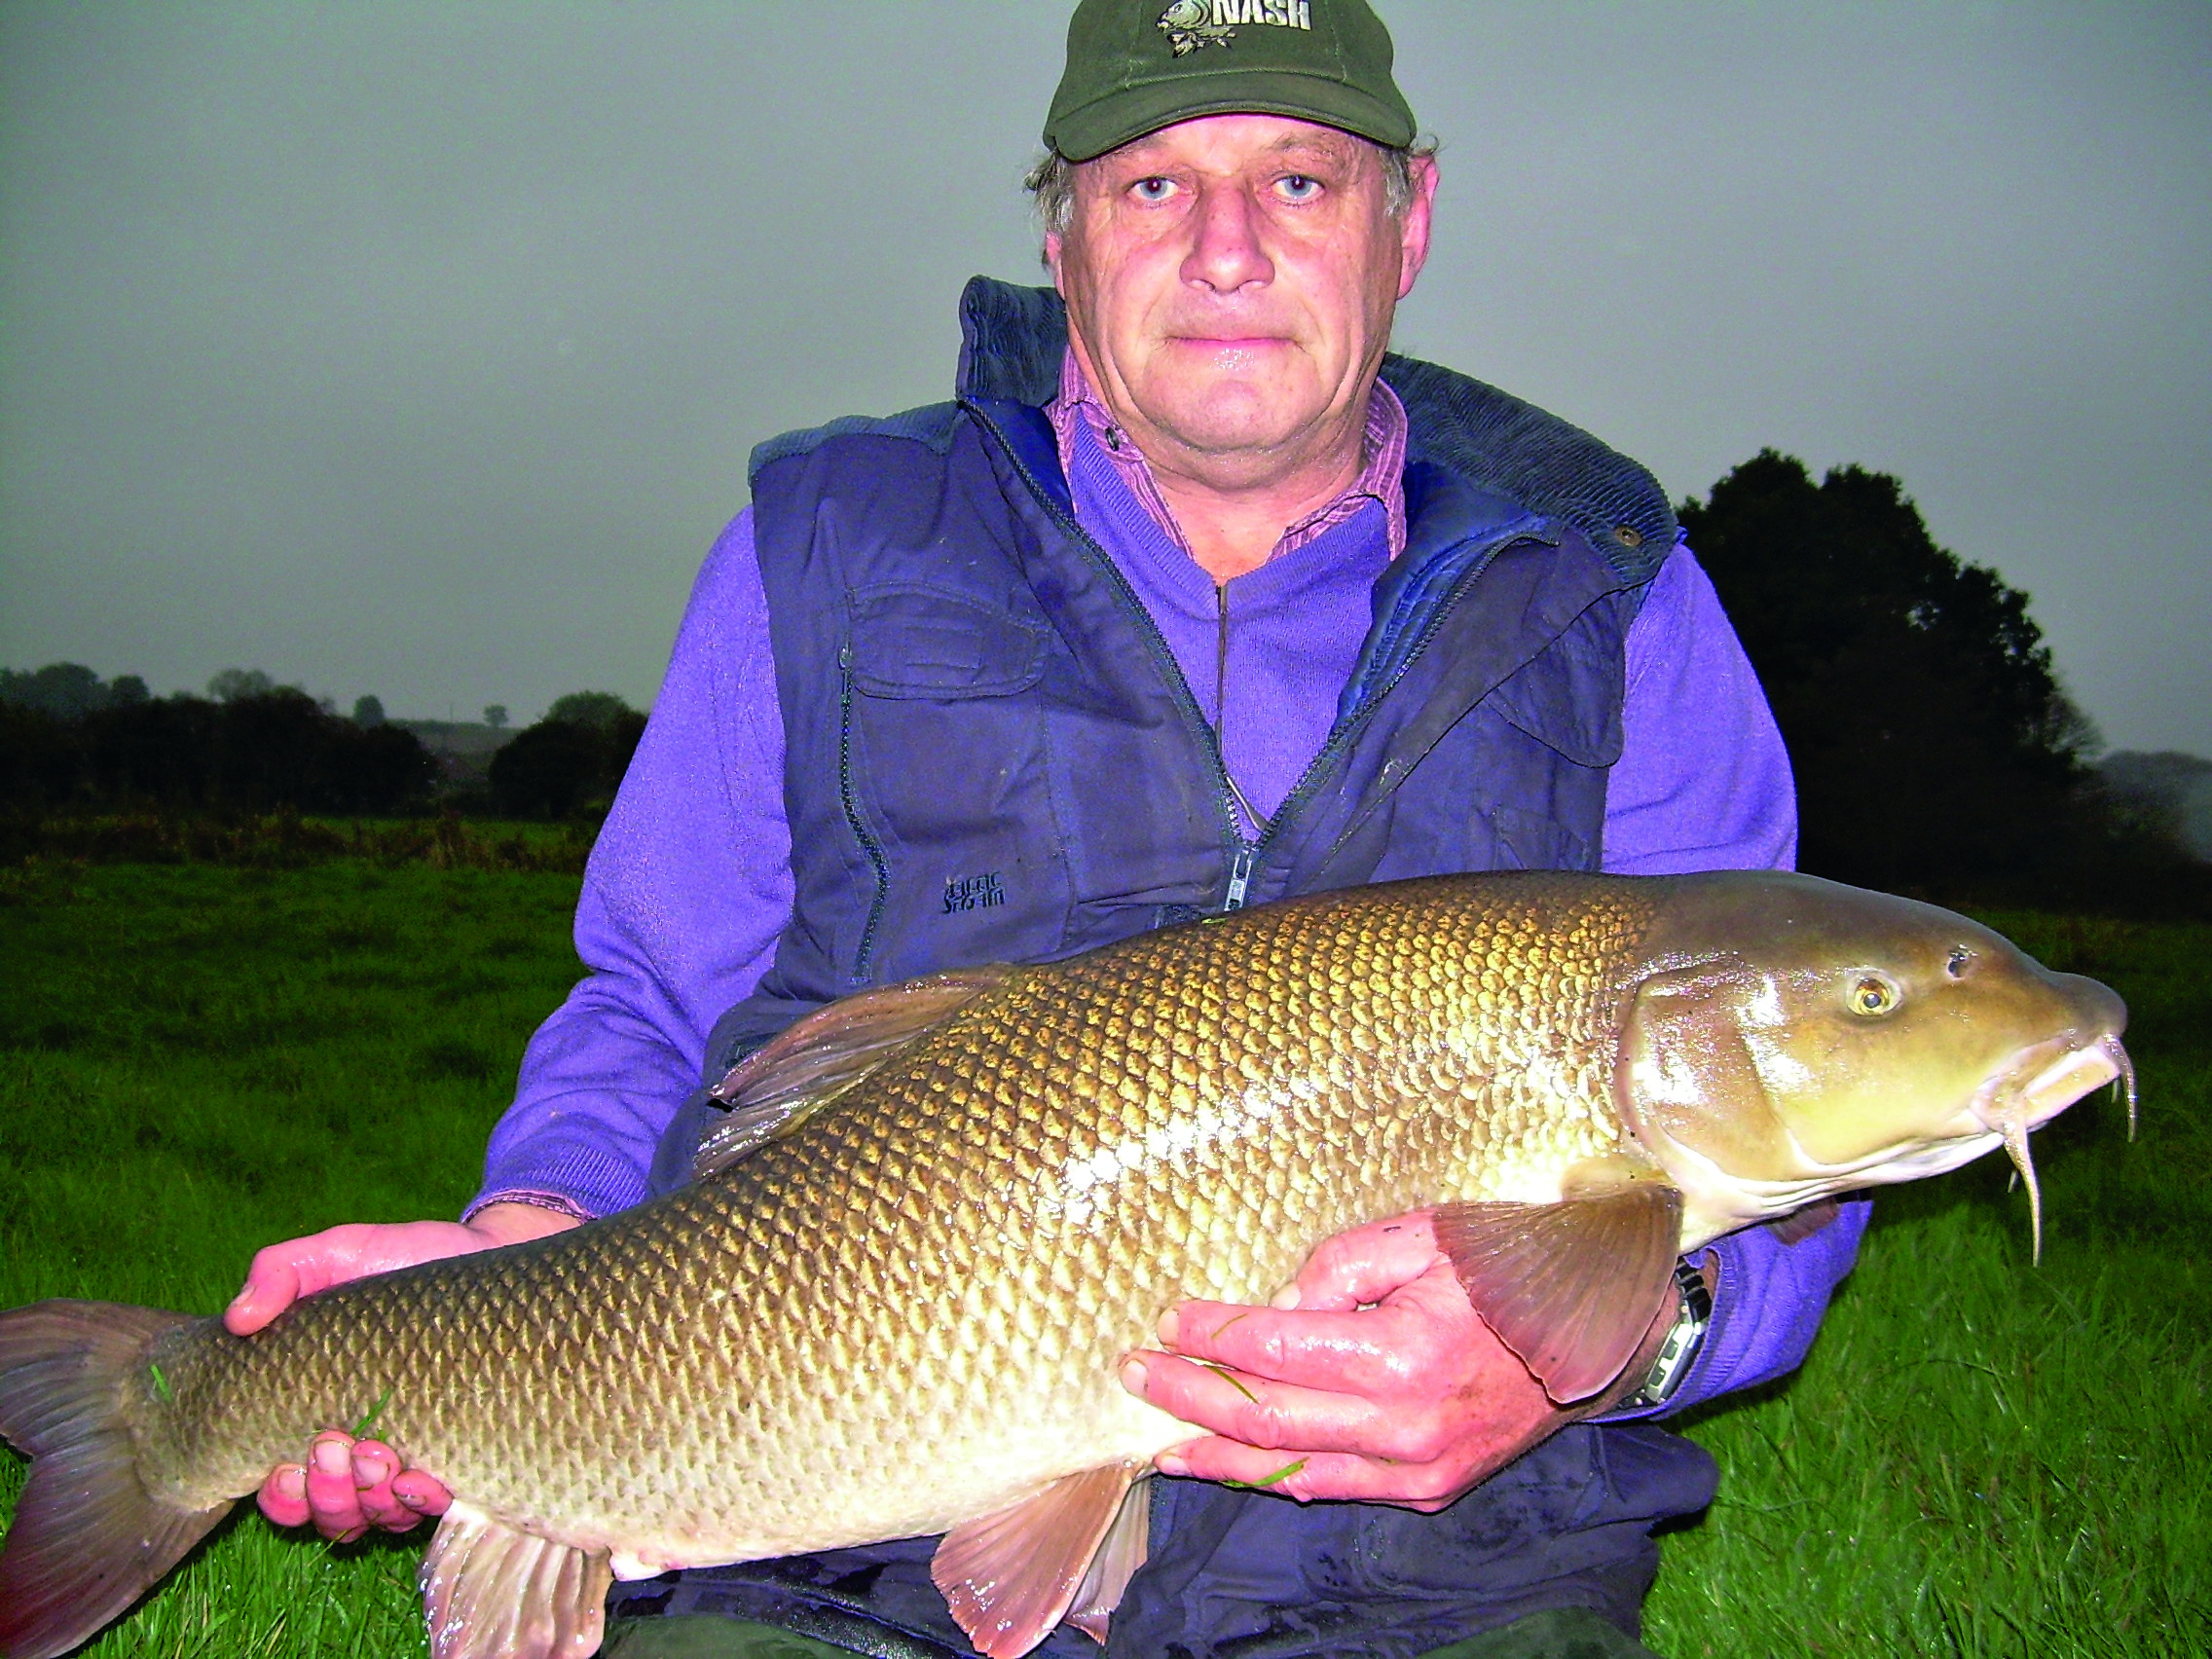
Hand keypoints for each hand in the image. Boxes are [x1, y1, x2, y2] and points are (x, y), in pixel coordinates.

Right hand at [229, 1201, 580, 1538]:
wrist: (494, 1255)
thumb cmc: (408, 1262)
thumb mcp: (339, 1254)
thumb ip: (281, 1272)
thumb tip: (239, 1320)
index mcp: (322, 1415)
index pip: (286, 1488)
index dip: (281, 1495)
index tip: (285, 1464)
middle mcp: (362, 1450)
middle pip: (327, 1512)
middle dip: (324, 1493)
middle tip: (335, 1443)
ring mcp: (413, 1457)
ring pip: (376, 1517)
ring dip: (368, 1499)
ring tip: (378, 1454)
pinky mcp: (463, 1454)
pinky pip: (433, 1507)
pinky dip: (419, 1502)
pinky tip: (422, 1478)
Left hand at [1120, 1210, 1676, 1510]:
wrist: (1603, 1333)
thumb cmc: (1511, 1266)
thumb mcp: (1426, 1233)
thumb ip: (1342, 1267)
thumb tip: (1275, 1309)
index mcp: (1402, 1357)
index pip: (1275, 1351)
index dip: (1212, 1335)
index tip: (1167, 1317)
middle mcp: (1405, 1428)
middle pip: (1267, 1419)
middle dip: (1189, 1394)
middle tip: (1132, 1371)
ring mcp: (1418, 1469)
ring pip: (1291, 1469)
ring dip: (1215, 1453)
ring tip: (1157, 1437)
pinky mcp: (1430, 1487)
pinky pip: (1335, 1488)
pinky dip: (1275, 1479)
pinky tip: (1229, 1465)